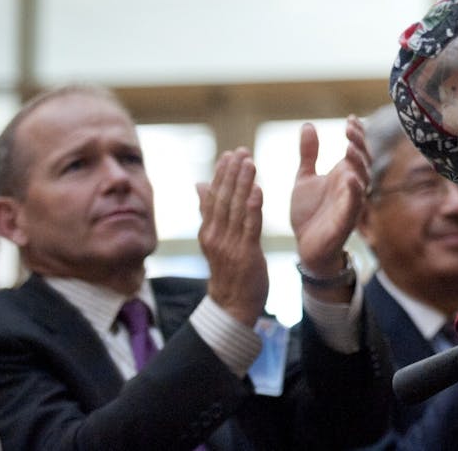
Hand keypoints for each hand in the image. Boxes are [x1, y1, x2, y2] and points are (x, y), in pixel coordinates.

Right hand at [198, 148, 269, 325]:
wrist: (232, 305)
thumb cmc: (228, 270)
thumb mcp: (215, 239)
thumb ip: (209, 211)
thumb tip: (199, 184)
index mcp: (208, 231)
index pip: (213, 197)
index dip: (221, 175)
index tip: (229, 154)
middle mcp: (216, 235)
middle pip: (223, 199)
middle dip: (232, 174)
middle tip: (241, 151)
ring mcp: (229, 245)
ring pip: (236, 209)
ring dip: (243, 184)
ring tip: (250, 162)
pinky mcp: (246, 253)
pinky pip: (250, 226)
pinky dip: (253, 207)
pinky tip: (258, 189)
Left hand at [290, 116, 369, 298]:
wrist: (306, 247)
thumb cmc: (309, 213)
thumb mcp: (304, 178)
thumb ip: (309, 154)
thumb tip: (308, 125)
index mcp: (344, 174)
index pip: (356, 150)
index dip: (358, 134)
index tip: (352, 119)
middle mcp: (352, 186)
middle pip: (363, 160)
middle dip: (359, 143)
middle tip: (350, 128)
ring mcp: (351, 202)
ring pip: (362, 178)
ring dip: (358, 162)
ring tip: (349, 147)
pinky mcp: (346, 220)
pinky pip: (354, 203)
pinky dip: (355, 190)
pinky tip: (350, 177)